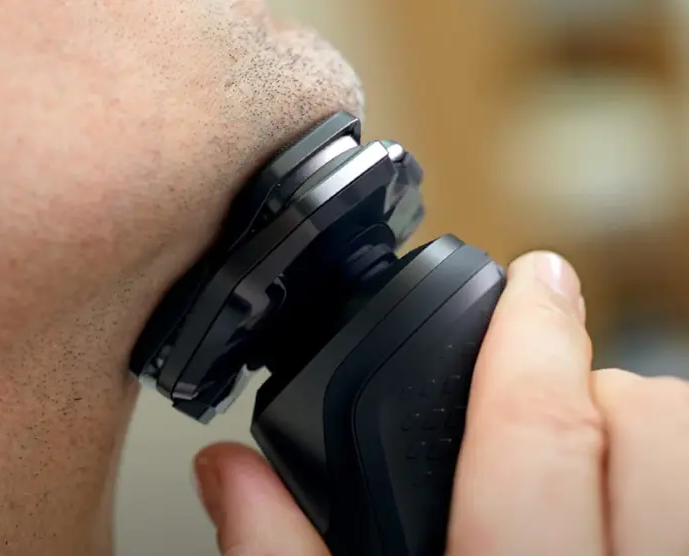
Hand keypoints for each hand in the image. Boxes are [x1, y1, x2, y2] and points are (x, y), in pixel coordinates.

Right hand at [194, 251, 688, 555]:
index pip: (536, 434)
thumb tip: (229, 475)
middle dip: (592, 385)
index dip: (532, 337)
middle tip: (539, 396)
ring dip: (636, 431)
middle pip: (647, 427)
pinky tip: (613, 508)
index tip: (534, 280)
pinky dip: (663, 480)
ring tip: (575, 456)